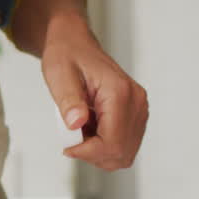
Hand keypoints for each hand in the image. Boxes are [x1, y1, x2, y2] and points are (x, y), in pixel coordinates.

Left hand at [41, 14, 147, 169]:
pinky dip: (103, 146)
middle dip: (93, 154)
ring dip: (98, 152)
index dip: (87, 152)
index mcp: (119, 92)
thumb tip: (76, 123)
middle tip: (73, 138)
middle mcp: (136, 102)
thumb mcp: (59, 75)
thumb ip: (69, 101)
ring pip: (124, 153)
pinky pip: (123, 144)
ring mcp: (139, 109)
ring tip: (81, 131)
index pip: (112, 143)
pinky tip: (90, 129)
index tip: (67, 145)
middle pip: (121, 153)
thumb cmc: (67, 56)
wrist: (75, 44)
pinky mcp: (135, 114)